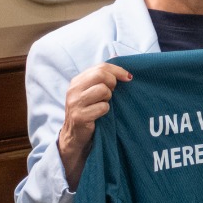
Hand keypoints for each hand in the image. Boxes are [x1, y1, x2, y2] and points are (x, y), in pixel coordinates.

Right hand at [58, 63, 132, 182]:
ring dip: (109, 98)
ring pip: (103, 90)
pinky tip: (101, 115)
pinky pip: (103, 107)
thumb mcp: (93, 92)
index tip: (129, 78)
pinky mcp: (79, 116)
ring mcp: (75, 103)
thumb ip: (104, 80)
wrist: (75, 135)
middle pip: (101, 75)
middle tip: (114, 93)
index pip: (101, 67)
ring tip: (104, 104)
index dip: (118, 70)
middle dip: (113, 83)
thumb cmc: (90, 111)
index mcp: (78, 81)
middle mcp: (74, 90)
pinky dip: (106, 111)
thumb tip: (126, 71)